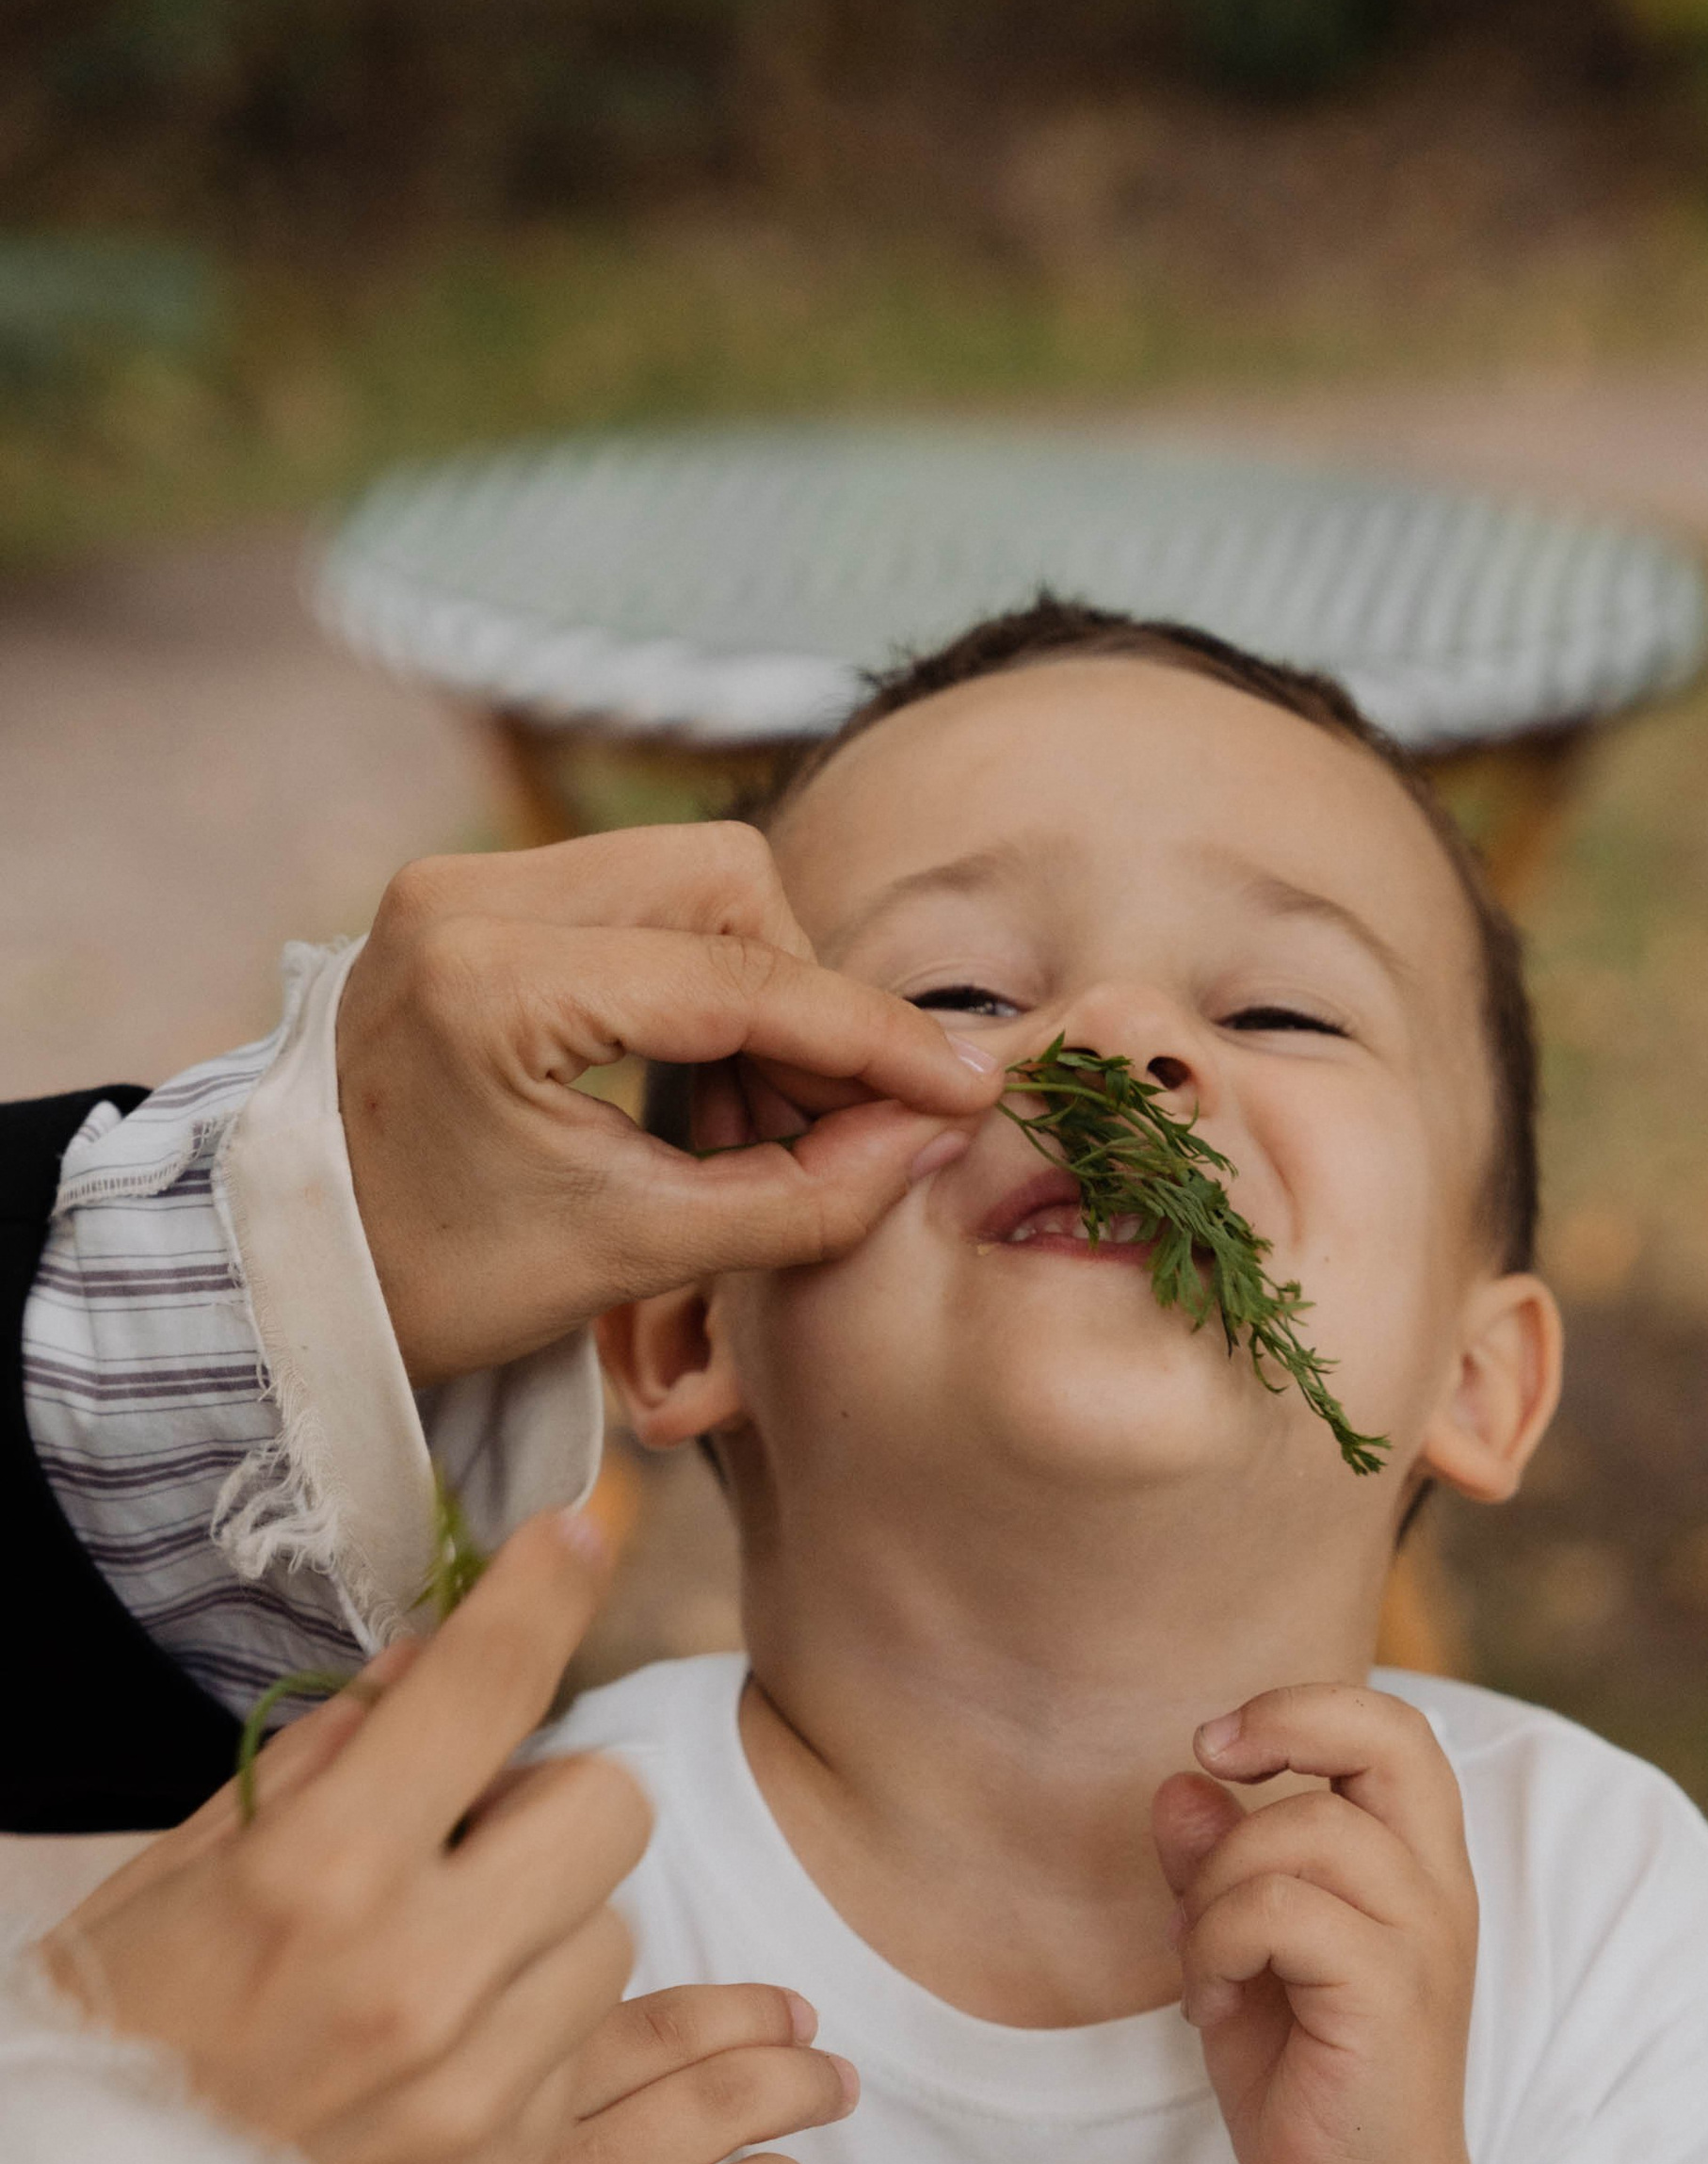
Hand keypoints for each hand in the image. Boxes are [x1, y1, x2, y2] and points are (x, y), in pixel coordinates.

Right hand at [44, 1511, 646, 2163]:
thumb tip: (427, 1664)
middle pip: (608, 1809)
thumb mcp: (168, 1883)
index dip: (546, 1590)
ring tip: (438, 1973)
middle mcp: (419, 1976)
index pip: (486, 1688)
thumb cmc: (111, 2054)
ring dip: (545, 1932)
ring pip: (612, 1937)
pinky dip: (529, 2041)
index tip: (584, 1533)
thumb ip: (314, 1767)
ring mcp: (474, 2088)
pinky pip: (582, 2055)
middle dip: (548, 1807)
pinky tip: (431, 2068)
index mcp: (318, 1876)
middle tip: (468, 1841)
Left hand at [336, 823, 999, 1383]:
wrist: (291, 1278)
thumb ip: (798, 1196)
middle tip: (829, 1127)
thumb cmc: (438, 1283)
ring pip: (692, 880)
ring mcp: (460, 884)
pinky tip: (705, 1095)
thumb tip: (930, 1138)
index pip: (739, 977)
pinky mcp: (466, 901)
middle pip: (727, 883)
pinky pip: (635, 906)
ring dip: (758, 994)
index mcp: (491, 979)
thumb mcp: (631, 1254)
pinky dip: (698, 988)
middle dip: (805, 1002)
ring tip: (757, 1130)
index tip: (960, 1092)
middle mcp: (467, 895)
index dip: (871, 1038)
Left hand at [1154, 1684, 1478, 2163]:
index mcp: (1415, 1869)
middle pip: (1384, 1740)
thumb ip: (1215, 1871)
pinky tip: (1214, 2002)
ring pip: (1303, 1832)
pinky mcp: (1389, 1995)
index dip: (1307, 1706)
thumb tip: (1180, 1786)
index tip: (1220, 1742)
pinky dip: (1218, 1943)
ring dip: (1217, 1888)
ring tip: (1205, 1964)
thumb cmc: (1307, 2084)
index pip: (1397, 1730)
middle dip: (1277, 1734)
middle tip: (1206, 1784)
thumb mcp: (1242, 1958)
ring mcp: (1422, 1941)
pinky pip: (1282, 1912)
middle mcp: (1436, 1891)